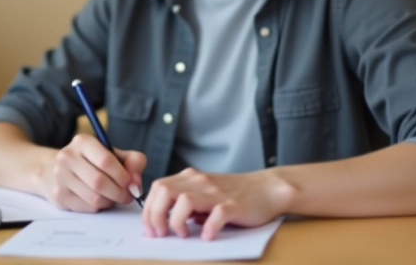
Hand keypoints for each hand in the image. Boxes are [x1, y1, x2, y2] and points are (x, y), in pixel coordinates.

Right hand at [41, 134, 145, 212]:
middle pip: (99, 182)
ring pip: (94, 198)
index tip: (131, 184)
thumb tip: (136, 182)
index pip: (106, 161)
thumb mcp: (113, 154)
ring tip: (113, 197)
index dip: (123, 176)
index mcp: (82, 142)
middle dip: (119, 193)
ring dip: (110, 201)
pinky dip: (99, 207)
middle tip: (128, 196)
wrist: (58, 170)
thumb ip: (132, 161)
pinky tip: (100, 199)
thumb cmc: (92, 161)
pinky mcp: (58, 195)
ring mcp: (60, 177)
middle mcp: (67, 157)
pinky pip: (87, 207)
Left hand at [142, 167, 294, 240]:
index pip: (158, 187)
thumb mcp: (204, 194)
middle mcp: (200, 182)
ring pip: (184, 200)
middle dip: (155, 215)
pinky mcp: (234, 205)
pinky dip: (208, 228)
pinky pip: (216, 215)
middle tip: (160, 234)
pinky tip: (207, 237)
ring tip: (182, 235)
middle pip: (165, 191)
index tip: (149, 229)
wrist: (267, 189)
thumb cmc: (234, 195)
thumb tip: (165, 221)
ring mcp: (217, 193)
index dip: (148, 209)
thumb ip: (186, 203)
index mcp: (190, 178)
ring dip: (176, 221)